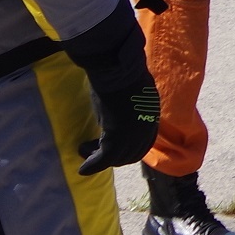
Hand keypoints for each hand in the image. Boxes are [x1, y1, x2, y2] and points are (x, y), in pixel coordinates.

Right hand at [64, 3, 160, 175]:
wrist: (117, 67)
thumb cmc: (121, 69)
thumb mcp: (132, 87)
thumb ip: (131, 100)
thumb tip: (122, 103)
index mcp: (152, 111)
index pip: (146, 140)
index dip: (130, 148)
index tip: (114, 147)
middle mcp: (147, 126)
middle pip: (133, 153)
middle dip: (115, 156)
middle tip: (96, 151)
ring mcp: (133, 133)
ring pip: (118, 158)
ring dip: (100, 159)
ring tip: (84, 150)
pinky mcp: (116, 137)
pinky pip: (104, 159)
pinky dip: (92, 165)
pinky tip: (82, 168)